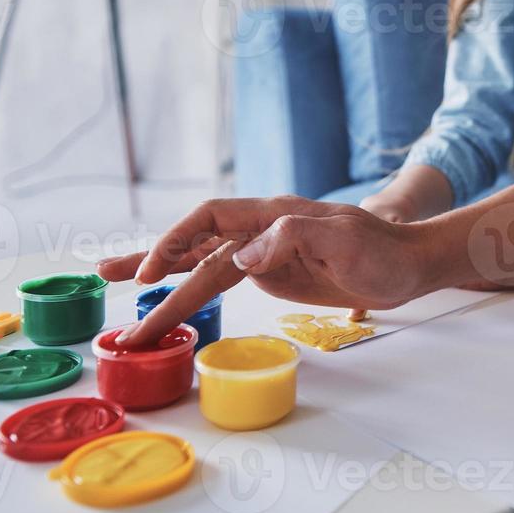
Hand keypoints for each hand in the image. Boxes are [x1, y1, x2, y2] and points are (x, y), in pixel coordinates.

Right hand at [97, 195, 432, 347]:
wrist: (408, 265)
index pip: (210, 218)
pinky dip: (189, 288)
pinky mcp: (270, 273)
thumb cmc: (382, 251)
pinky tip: (165, 297)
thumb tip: (242, 257)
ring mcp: (263, 252)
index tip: (155, 274)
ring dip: (159, 274)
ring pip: (199, 261)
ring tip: (110, 281)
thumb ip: (294, 238)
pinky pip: (219, 279)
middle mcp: (260, 229)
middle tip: (106, 289)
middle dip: (151, 267)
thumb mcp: (346, 240)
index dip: (176, 241)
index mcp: (273, 215)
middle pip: (194, 245)